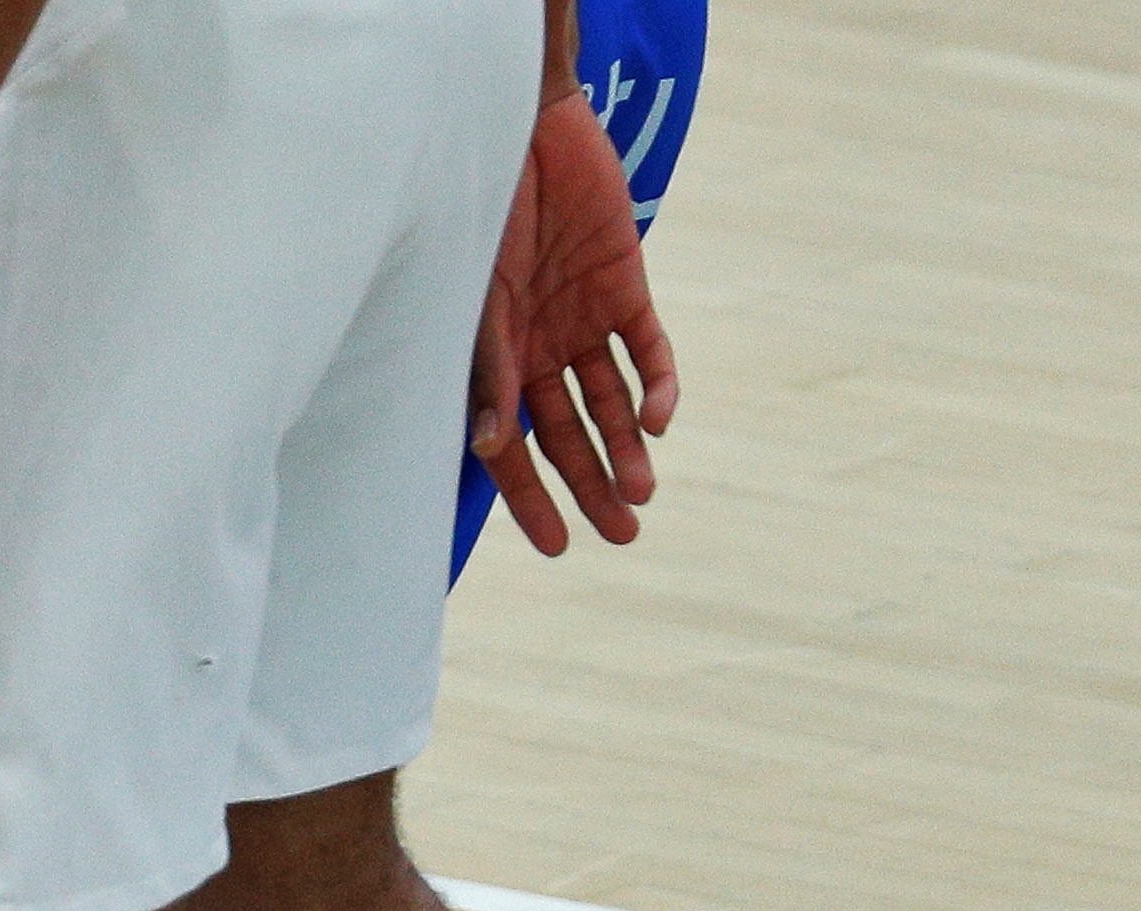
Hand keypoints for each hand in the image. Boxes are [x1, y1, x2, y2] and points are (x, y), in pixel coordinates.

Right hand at [469, 86, 680, 557]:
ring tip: (644, 492)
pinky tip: (662, 420)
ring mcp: (583, 320)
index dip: (533, 497)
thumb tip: (488, 447)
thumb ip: (489, 371)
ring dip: (628, 447)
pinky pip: (648, 349)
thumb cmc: (482, 214)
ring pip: (611, 402)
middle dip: (593, 484)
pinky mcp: (625, 287)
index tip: (557, 547)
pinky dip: (658, 385)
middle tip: (622, 534)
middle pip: (568, 435)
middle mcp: (538, 349)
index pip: (512, 448)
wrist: (527, 133)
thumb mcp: (478, 300)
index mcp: (493, 360)